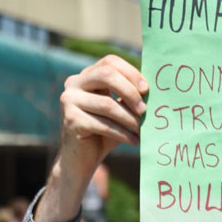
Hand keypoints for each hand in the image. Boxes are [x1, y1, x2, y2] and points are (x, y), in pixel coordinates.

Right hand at [58, 54, 147, 183]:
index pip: (110, 62)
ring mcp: (69, 101)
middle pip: (106, 74)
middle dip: (130, 92)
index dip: (131, 73)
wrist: (81, 159)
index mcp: (86, 76)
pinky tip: (134, 141)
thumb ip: (128, 98)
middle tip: (145, 110)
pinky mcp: (71, 120)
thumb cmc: (104, 133)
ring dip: (130, 119)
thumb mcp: (118, 111)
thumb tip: (152, 90)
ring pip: (107, 104)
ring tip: (142, 130)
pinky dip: (123, 134)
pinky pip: (103, 124)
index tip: (147, 89)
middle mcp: (74, 84)